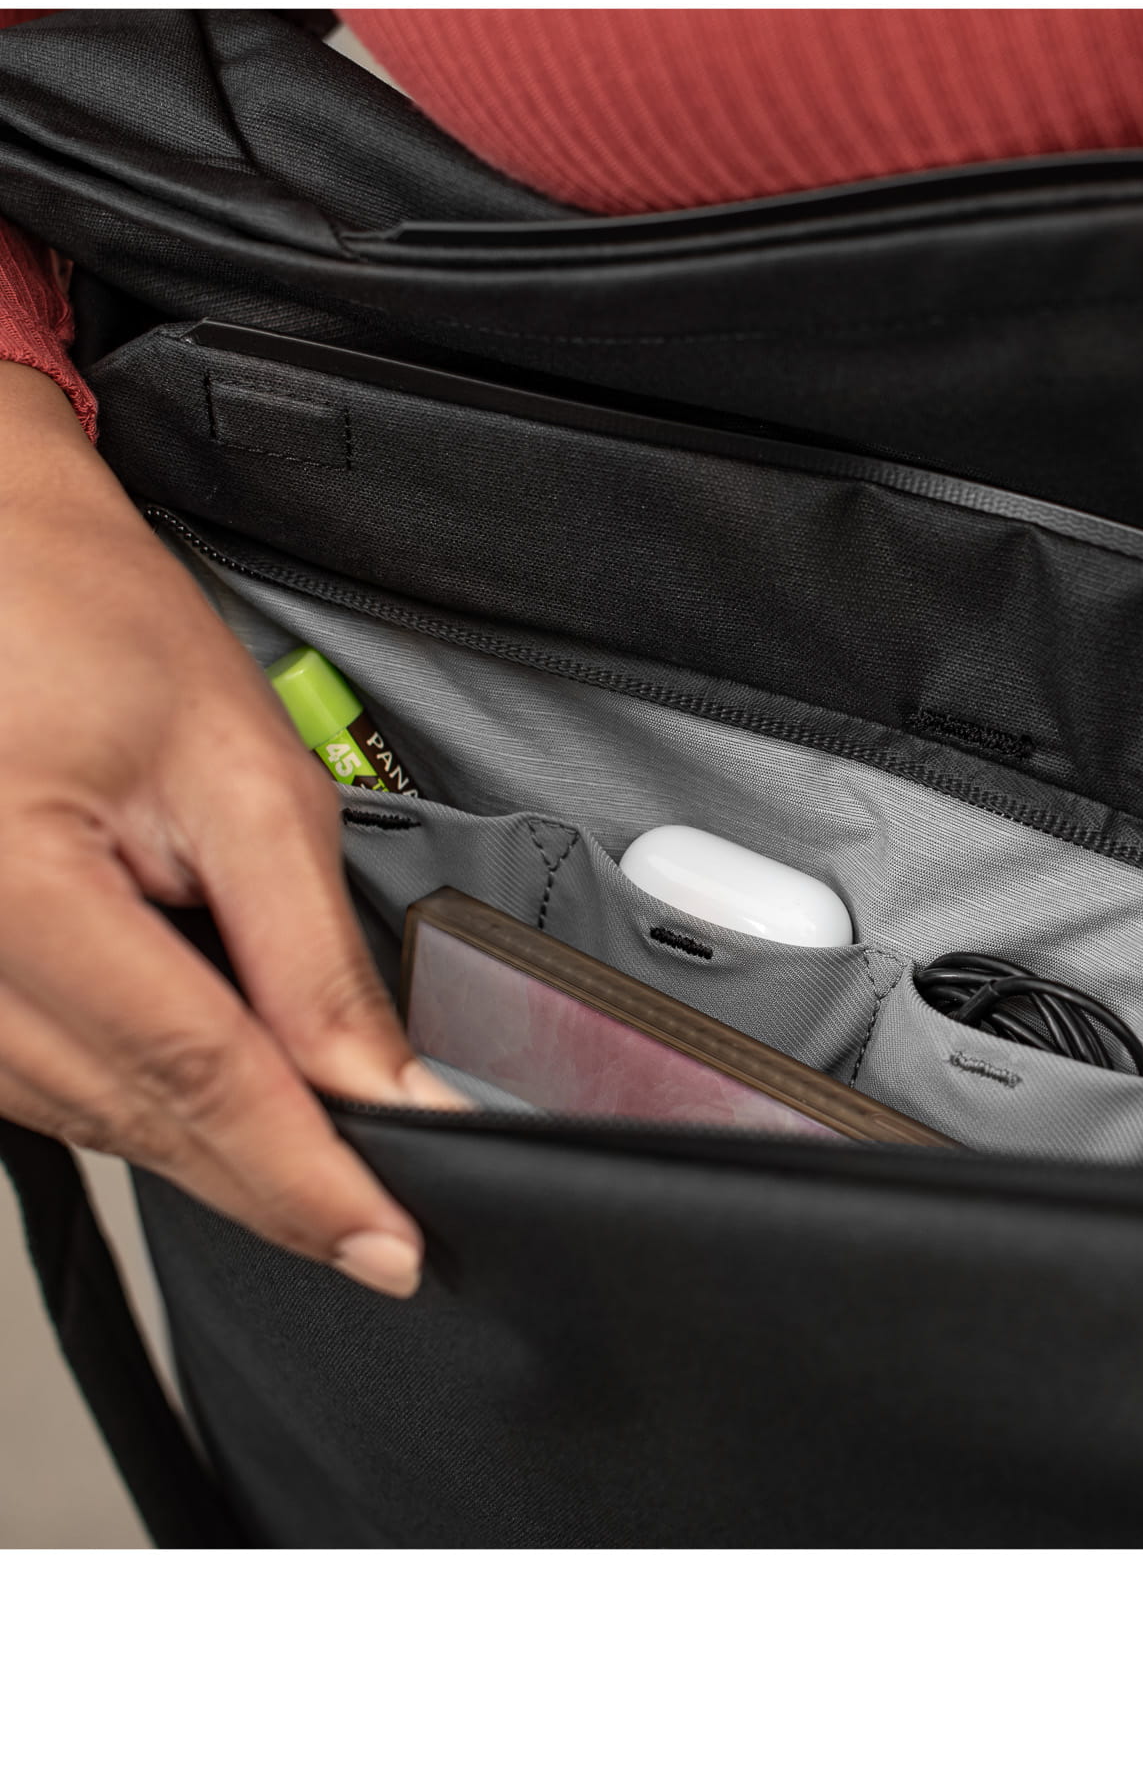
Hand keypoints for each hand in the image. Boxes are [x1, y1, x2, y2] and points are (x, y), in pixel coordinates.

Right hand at [0, 361, 466, 1294]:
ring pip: (82, 1116)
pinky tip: (205, 1086)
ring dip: (201, 1143)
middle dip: (267, 1179)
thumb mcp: (237, 770)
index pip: (193, 1077)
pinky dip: (132, 1095)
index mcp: (11, 888)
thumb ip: (306, 945)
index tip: (387, 1245)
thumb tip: (377, 1079)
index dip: (303, 1177)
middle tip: (376, 1225)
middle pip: (135, 1116)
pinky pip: (33, 1078)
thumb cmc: (82, 617)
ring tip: (309, 1151)